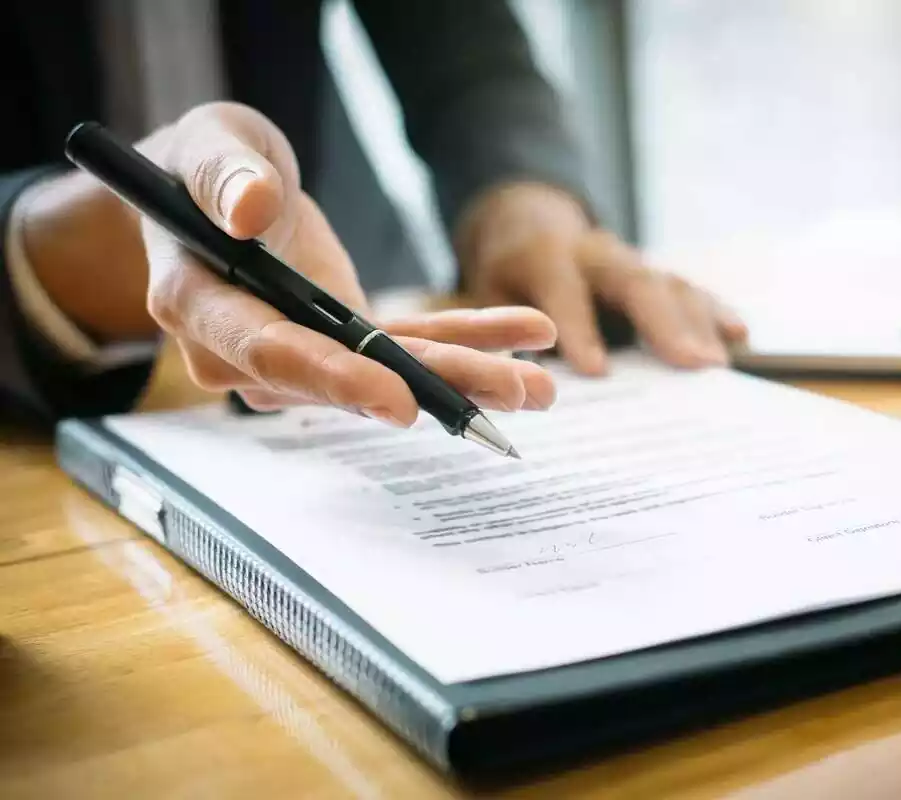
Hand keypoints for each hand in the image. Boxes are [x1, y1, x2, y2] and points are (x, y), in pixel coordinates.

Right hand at [90, 103, 556, 419]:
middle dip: (433, 389)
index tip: (398, 401)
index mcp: (201, 305)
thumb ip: (222, 176)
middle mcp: (248, 349)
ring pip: (389, 372)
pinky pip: (407, 346)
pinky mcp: (342, 343)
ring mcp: (301, 353)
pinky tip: (526, 336)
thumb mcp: (210, 144)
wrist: (214, 189)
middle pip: (346, 379)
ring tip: (540, 385)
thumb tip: (249, 210)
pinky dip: (466, 340)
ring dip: (466, 374)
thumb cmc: (203, 162)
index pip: (270, 352)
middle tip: (514, 394)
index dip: (335, 379)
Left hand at [455, 182, 747, 374]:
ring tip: (716, 363)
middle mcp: (596, 252)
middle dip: (664, 322)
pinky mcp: (653, 274)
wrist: (530, 226)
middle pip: (635, 281)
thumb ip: (502, 335)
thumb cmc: (508, 278)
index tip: (596, 371)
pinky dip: (714, 311)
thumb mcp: (487, 298)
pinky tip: (738, 335)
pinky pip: (688, 289)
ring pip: (669, 284)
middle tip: (691, 363)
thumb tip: (517, 383)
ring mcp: (631, 261)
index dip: (579, 329)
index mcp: (545, 256)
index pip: (564, 291)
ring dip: (697, 322)